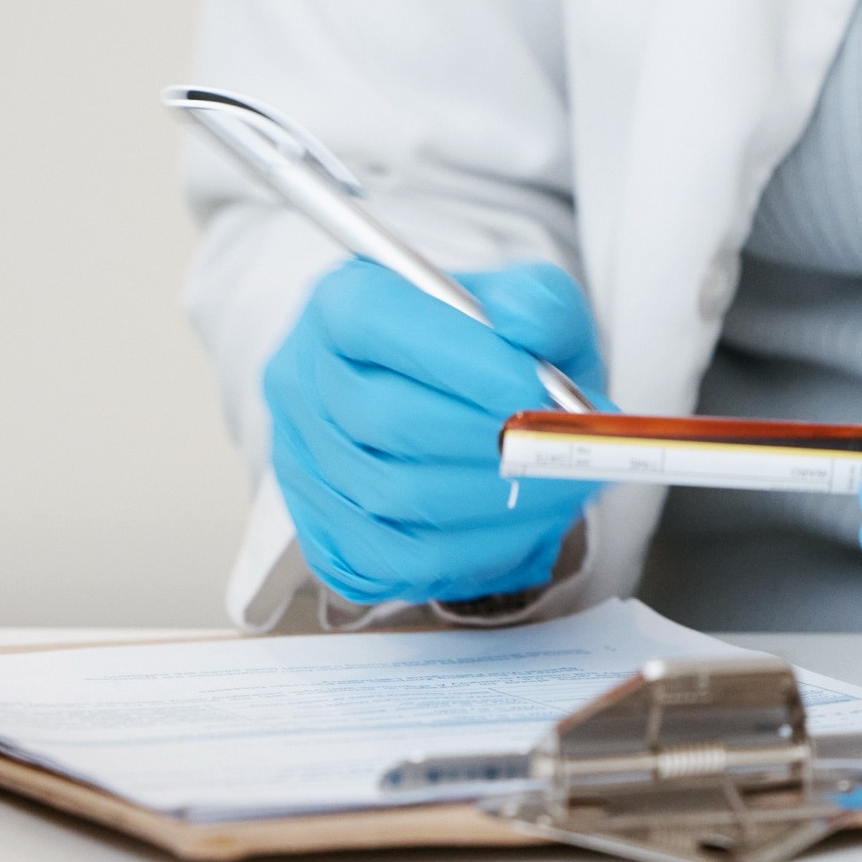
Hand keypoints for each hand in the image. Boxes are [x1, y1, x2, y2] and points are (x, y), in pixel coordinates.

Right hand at [263, 259, 610, 606]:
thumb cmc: (495, 353)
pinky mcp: (325, 538)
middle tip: (559, 446)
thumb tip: (526, 327)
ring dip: (491, 497)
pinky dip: (473, 548)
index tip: (529, 386)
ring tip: (559, 483)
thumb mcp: (528, 302)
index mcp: (339, 304)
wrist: (471, 413)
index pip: (372, 319)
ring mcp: (304, 467)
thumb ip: (536, 302)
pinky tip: (522, 522)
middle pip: (382, 417)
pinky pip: (396, 560)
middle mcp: (302, 383)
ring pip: (391, 495)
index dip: (454, 356)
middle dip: (484, 437)